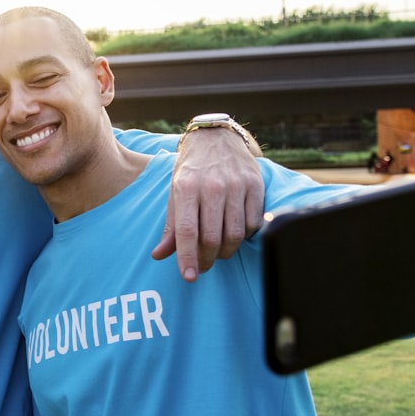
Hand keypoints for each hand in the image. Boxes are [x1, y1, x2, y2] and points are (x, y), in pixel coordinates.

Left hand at [152, 125, 264, 281]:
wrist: (215, 138)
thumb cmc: (191, 170)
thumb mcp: (175, 193)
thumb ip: (171, 226)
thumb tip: (159, 255)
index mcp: (186, 188)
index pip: (187, 231)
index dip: (188, 258)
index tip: (189, 277)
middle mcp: (212, 186)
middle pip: (213, 237)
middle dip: (208, 259)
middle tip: (204, 266)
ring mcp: (236, 185)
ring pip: (235, 234)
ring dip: (227, 252)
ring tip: (219, 253)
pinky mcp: (255, 184)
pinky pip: (253, 223)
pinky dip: (245, 236)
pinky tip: (235, 233)